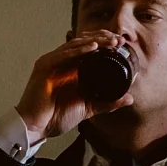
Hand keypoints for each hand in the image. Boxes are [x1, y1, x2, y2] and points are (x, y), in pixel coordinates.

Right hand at [15, 31, 134, 140]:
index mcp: (72, 69)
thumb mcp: (89, 108)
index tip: (121, 43)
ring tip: (110, 40)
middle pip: (83, 44)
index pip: (89, 50)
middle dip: (102, 38)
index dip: (105, 44)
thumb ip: (108, 102)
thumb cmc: (57, 117)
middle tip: (119, 38)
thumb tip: (130, 98)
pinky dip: (78, 50)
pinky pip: (62, 54)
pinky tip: (93, 47)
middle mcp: (62, 63)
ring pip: (75, 45)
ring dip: (94, 41)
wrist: (37, 127)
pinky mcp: (44, 67)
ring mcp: (52, 63)